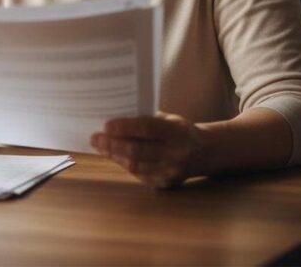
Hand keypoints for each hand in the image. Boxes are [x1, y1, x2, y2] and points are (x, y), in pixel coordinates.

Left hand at [90, 113, 204, 188]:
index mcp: (177, 132)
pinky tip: (113, 155)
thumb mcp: (169, 118)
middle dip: (112, 144)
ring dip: (114, 156)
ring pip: (136, 166)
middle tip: (94, 137)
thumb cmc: (179, 129)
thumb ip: (147, 118)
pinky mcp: (166, 184)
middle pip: (138, 151)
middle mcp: (175, 154)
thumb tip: (116, 116)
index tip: (105, 125)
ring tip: (99, 146)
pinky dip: (124, 164)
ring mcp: (171, 172)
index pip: (147, 129)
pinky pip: (139, 175)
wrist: (205, 152)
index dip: (125, 127)